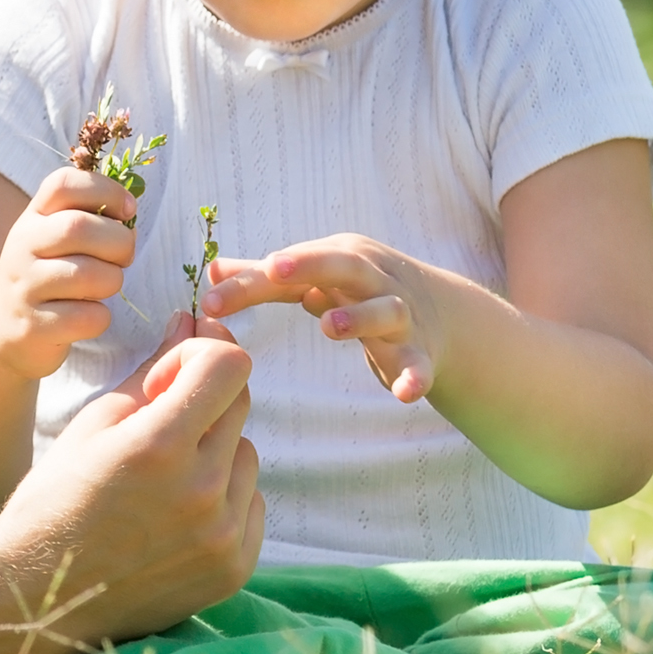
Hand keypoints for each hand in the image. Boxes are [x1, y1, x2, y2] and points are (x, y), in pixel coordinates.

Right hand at [0, 166, 140, 381]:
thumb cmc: (44, 273)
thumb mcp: (53, 237)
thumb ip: (88, 218)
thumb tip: (129, 219)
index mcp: (33, 217)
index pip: (63, 184)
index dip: (106, 190)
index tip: (127, 210)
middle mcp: (23, 246)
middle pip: (79, 228)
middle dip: (120, 243)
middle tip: (123, 257)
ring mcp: (25, 287)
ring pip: (90, 275)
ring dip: (112, 281)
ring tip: (102, 286)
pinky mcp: (34, 326)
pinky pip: (88, 317)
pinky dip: (99, 318)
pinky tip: (87, 315)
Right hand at [0, 334, 264, 653]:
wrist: (44, 599)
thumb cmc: (55, 502)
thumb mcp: (93, 425)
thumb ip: (150, 372)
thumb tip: (191, 321)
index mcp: (156, 446)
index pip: (228, 365)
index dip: (199, 356)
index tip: (168, 374)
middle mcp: (200, 491)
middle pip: (239, 405)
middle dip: (203, 399)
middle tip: (159, 420)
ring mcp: (223, 535)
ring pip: (246, 454)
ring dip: (214, 451)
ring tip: (162, 480)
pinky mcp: (234, 568)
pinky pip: (252, 504)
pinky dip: (224, 498)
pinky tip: (176, 515)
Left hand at [207, 236, 444, 402]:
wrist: (442, 310)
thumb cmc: (358, 290)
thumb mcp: (316, 277)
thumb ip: (264, 279)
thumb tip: (211, 271)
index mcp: (338, 259)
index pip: (287, 269)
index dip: (248, 283)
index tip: (210, 299)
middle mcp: (371, 280)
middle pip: (343, 265)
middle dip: (310, 264)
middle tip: (274, 271)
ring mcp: (400, 314)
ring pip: (384, 308)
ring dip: (358, 315)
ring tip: (329, 326)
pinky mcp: (421, 350)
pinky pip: (419, 363)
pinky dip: (415, 376)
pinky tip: (403, 394)